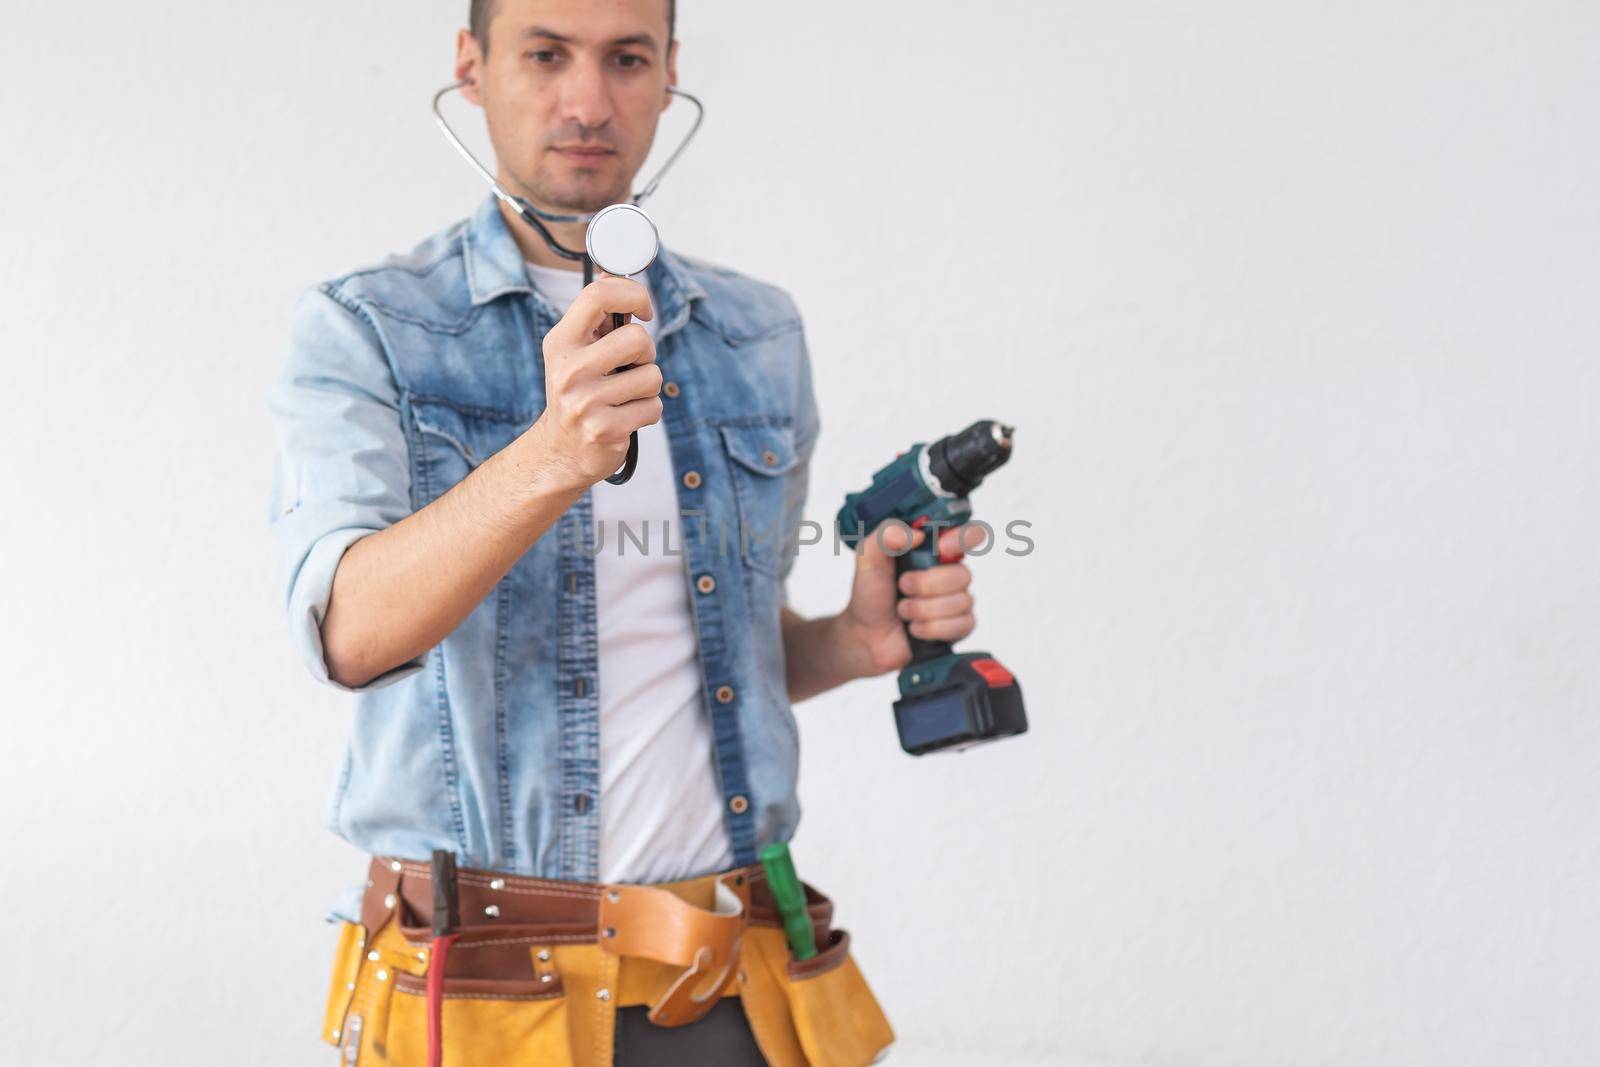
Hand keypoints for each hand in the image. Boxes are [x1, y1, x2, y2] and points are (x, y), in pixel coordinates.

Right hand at [528, 275, 660, 490]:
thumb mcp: (575, 351)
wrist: (560, 450)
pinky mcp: (605, 429)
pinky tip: (626, 417)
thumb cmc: (578, 391)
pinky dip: (648, 412)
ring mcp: (585, 402)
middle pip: (637, 339)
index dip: (632, 293)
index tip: (643, 310)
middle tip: (633, 365)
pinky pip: (654, 408)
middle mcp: (568, 369)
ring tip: (625, 396)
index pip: (597, 295)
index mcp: (561, 342)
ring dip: (647, 387)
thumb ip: (596, 318)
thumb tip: (611, 273)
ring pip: (652, 377)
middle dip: (646, 353)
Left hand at [837, 520, 981, 676]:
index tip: (942, 547)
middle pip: (963, 574)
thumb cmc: (872, 594)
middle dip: (926, 584)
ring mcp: (957, 601)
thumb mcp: (867, 558)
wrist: (867, 634)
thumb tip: (917, 534)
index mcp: (933, 551)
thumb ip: (885, 535)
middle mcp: (949, 573)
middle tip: (902, 586)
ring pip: (961, 601)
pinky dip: (931, 628)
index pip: (970, 535)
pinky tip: (915, 627)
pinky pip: (961, 625)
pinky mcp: (958, 627)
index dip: (965, 537)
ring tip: (903, 610)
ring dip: (923, 609)